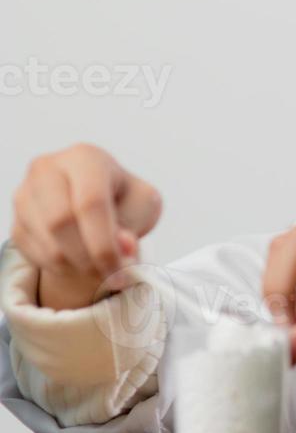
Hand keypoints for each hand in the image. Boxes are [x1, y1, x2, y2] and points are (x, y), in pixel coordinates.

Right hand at [9, 144, 162, 310]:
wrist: (96, 203)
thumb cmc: (123, 200)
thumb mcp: (142, 207)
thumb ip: (135, 225)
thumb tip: (123, 248)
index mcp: (86, 158)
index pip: (91, 203)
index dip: (105, 243)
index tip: (120, 271)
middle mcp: (48, 169)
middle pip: (61, 221)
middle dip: (89, 257)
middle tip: (111, 274)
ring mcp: (26, 194)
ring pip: (46, 241)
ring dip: (76, 265)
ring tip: (100, 267)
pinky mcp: (16, 220)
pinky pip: (33, 253)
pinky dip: (60, 267)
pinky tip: (79, 261)